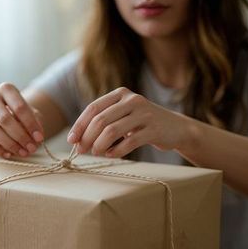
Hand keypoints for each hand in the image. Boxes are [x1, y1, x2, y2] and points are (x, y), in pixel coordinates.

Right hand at [0, 82, 44, 157]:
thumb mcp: (27, 112)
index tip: (39, 138)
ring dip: (10, 144)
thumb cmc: (15, 113)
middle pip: (5, 119)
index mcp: (6, 89)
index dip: (30, 124)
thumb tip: (37, 139)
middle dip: (20, 136)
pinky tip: (8, 154)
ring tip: (22, 152)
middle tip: (31, 148)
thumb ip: (35, 122)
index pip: (19, 107)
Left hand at [67, 87, 189, 157]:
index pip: (93, 108)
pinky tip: (111, 155)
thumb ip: (103, 121)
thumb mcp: (123, 115)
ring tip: (96, 153)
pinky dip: (116, 151)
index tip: (71, 140)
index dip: (79, 125)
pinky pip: (129, 142)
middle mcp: (132, 100)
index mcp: (121, 94)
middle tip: (82, 151)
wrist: (176, 128)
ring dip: (99, 145)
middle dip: (87, 137)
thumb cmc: (142, 124)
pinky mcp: (153, 129)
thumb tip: (77, 139)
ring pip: (112, 131)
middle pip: (100, 120)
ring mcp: (144, 114)